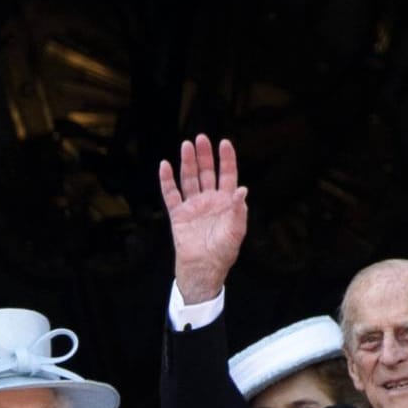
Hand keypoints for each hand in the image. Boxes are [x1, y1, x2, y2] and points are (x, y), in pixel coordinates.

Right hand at [158, 135, 248, 304]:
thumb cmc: (223, 253)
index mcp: (226, 203)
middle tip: (201, 139)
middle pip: (206, 172)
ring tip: (186, 146)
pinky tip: (165, 166)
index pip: (227, 175)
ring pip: (189, 179)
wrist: (203, 269)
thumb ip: (239, 210)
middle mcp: (209, 200)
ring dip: (188, 162)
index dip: (226, 159)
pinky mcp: (178, 214)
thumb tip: (242, 190)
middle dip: (204, 156)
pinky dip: (167, 180)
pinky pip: (171, 194)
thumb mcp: (236, 232)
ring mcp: (193, 206)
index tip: (224, 143)